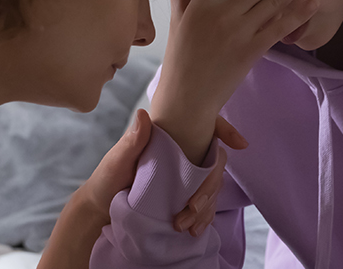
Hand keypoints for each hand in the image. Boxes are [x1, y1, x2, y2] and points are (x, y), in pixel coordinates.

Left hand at [77, 109, 248, 229]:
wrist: (101, 207)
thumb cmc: (108, 177)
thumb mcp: (118, 158)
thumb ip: (133, 140)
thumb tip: (143, 115)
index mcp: (171, 138)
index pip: (205, 128)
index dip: (226, 131)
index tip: (241, 144)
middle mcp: (183, 155)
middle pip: (212, 165)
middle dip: (209, 189)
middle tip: (192, 209)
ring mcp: (185, 177)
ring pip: (211, 187)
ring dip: (206, 207)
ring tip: (189, 226)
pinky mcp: (183, 196)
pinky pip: (204, 204)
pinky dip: (204, 216)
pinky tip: (197, 228)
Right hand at [153, 0, 322, 161]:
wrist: (189, 96)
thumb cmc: (181, 56)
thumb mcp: (178, 20)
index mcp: (201, 4)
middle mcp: (222, 14)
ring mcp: (239, 32)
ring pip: (274, 0)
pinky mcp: (251, 50)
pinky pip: (278, 28)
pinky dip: (296, 14)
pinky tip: (313, 1)